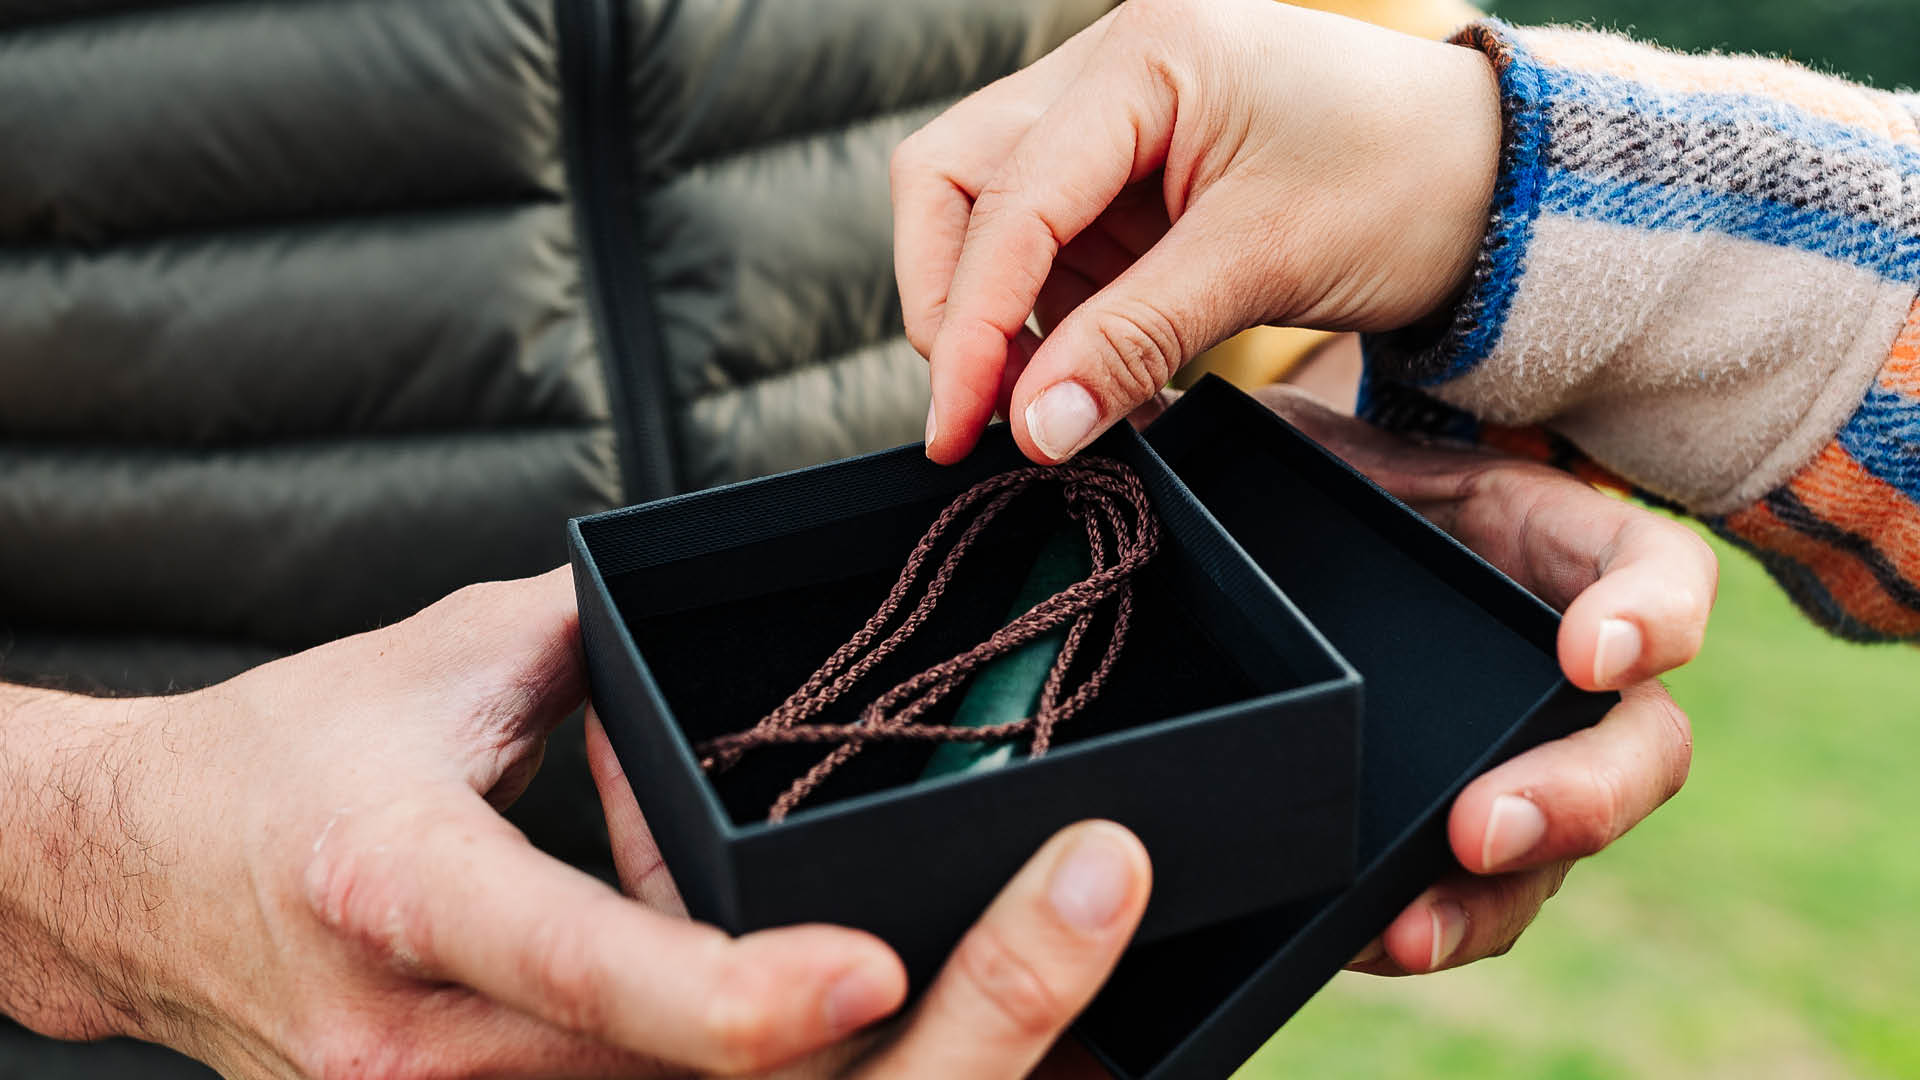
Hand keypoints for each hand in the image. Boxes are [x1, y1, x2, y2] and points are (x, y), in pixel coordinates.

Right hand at [0, 567, 1146, 1077]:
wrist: (132, 882)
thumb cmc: (283, 760)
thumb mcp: (446, 664)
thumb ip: (611, 647)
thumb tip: (768, 630)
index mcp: (397, 885)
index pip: (579, 958)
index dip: (730, 987)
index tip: (870, 968)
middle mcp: (413, 1039)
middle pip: (670, 1078)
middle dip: (862, 1045)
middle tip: (1052, 980)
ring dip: (827, 1064)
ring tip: (991, 989)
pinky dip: (741, 1069)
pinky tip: (835, 1014)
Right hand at [892, 0, 1499, 464]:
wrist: (1491, 178)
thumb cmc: (1404, 183)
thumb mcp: (1263, 263)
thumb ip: (1131, 342)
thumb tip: (1032, 430)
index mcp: (1145, 55)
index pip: (1009, 198)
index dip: (968, 323)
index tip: (958, 426)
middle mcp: (1108, 68)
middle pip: (955, 179)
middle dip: (952, 301)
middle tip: (977, 411)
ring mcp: (1111, 117)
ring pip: (986, 214)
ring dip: (998, 318)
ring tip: (1052, 406)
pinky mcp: (1125, 172)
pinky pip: (1046, 246)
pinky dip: (1049, 318)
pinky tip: (1087, 376)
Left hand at [1139, 386, 1712, 974]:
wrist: (1235, 564)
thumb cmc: (1269, 486)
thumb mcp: (1257, 442)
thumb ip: (1221, 430)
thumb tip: (1115, 414)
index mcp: (1528, 539)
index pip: (1653, 568)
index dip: (1654, 613)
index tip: (1592, 655)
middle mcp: (1544, 655)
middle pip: (1639, 743)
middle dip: (1581, 794)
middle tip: (1481, 826)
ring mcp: (1507, 750)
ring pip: (1561, 845)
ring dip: (1499, 894)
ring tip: (1410, 926)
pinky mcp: (1448, 823)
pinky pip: (1472, 900)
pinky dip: (1431, 928)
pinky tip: (1360, 940)